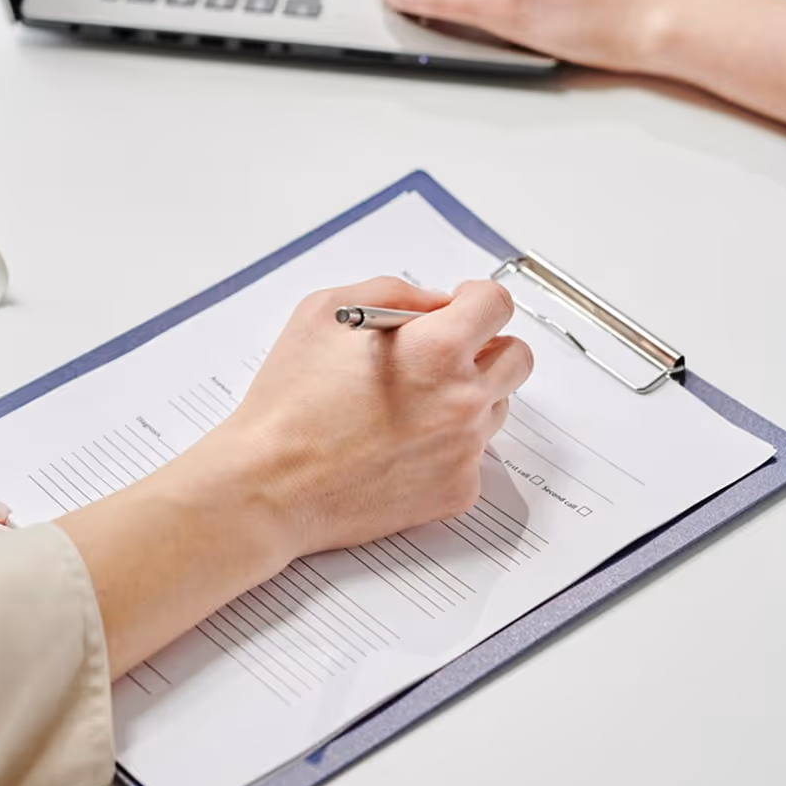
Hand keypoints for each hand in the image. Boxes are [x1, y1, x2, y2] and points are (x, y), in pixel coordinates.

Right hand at [60, 276, 533, 675]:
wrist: (269, 485)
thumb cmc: (288, 400)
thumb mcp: (323, 312)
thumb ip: (393, 293)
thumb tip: (436, 303)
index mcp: (437, 349)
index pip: (497, 305)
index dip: (476, 299)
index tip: (461, 306)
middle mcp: (464, 400)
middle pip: (516, 357)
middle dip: (486, 346)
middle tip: (442, 354)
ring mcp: (465, 451)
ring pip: (495, 407)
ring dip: (467, 396)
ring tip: (407, 405)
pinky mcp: (456, 491)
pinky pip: (472, 455)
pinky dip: (446, 445)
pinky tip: (399, 444)